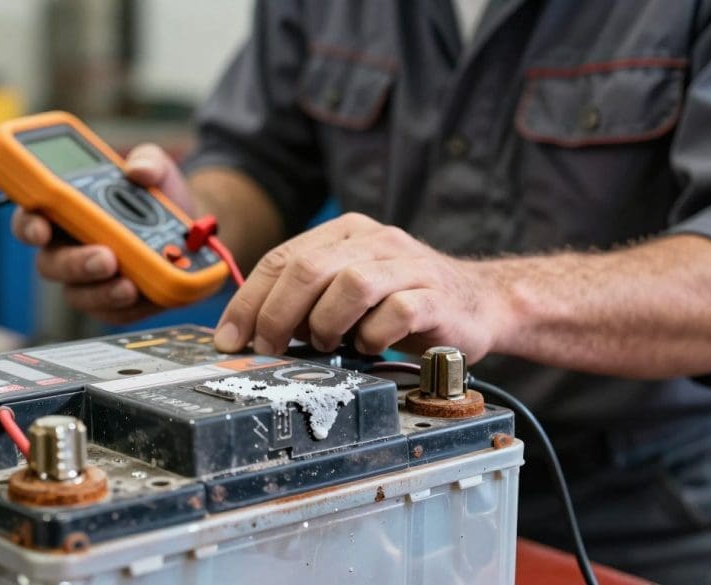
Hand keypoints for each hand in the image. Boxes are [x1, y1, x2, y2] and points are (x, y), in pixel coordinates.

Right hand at [11, 143, 194, 323]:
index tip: (41, 229)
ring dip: (100, 291)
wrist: (194, 228)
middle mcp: (70, 247)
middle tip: (105, 258)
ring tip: (127, 284)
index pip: (31, 218)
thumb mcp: (155, 167)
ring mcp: (90, 279)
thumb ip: (146, 160)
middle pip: (52, 263)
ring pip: (78, 294)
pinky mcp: (114, 303)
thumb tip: (141, 169)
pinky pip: (112, 312)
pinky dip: (126, 307)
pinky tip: (142, 293)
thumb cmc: (157, 195)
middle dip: (75, 263)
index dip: (29, 225)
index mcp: (65, 211)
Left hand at [211, 213, 511, 361]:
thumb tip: (248, 333)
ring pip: (349, 285)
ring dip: (325, 324)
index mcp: (344, 233)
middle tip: (267, 349)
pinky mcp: (435, 296)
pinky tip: (369, 347)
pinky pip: (395, 313)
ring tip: (325, 345)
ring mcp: (407, 265)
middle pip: (308, 269)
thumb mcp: (346, 292)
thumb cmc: (401, 303)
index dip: (249, 301)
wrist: (480, 304)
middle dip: (276, 314)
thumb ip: (304, 300)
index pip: (282, 259)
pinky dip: (372, 336)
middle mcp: (374, 240)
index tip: (230, 339)